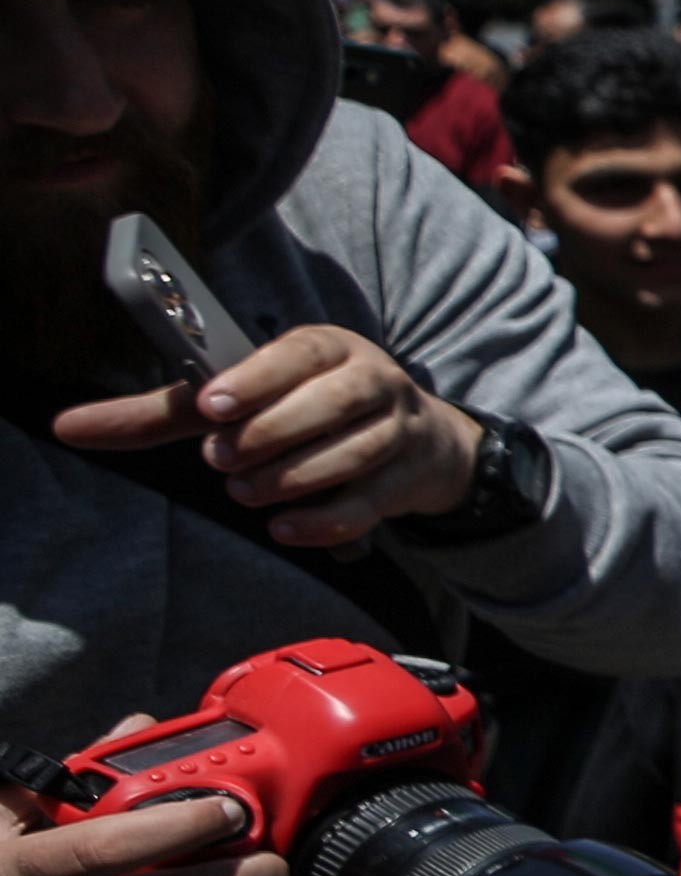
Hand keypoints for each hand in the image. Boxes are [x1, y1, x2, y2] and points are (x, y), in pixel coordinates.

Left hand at [51, 326, 480, 552]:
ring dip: (293, 477)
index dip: (257, 378)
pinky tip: (284, 527)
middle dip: (271, 434)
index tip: (211, 404)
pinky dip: (325, 520)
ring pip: (355, 452)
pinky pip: (370, 503)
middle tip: (219, 461)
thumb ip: (165, 413)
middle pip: (334, 402)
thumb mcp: (243, 398)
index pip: (298, 354)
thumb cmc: (307, 411)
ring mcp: (398, 430)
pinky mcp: (408, 479)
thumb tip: (68, 427)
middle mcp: (372, 380)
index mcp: (328, 348)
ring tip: (246, 494)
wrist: (417, 443)